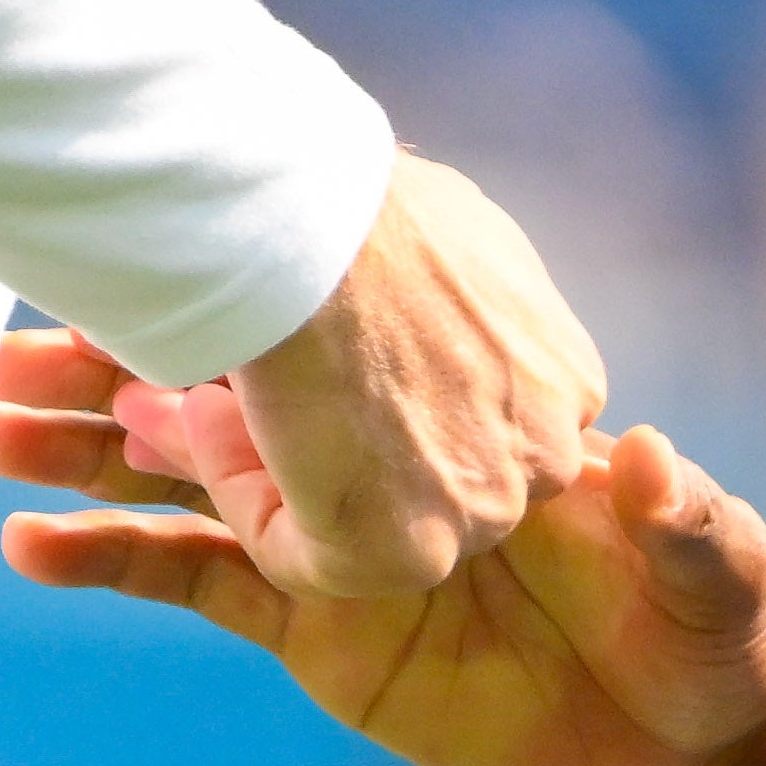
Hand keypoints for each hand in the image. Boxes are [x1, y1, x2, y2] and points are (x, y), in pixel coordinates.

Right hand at [0, 331, 765, 765]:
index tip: (151, 301)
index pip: (340, 357)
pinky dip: (110, 560)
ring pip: (187, 480)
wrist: (699, 718)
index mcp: (477, 411)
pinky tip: (27, 546)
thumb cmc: (712, 615)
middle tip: (7, 356)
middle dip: (111, 374)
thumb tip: (644, 460)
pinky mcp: (317, 623)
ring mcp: (348, 537)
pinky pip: (194, 580)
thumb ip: (675, 516)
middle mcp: (397, 459)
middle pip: (234, 402)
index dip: (239, 332)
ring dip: (86, 455)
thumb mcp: (713, 562)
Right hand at [227, 153, 608, 602]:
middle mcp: (545, 454)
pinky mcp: (402, 551)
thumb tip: (399, 314)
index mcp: (562, 381)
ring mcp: (482, 509)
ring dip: (275, 468)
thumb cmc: (362, 208)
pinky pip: (306, 556)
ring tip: (204, 399)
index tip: (313, 366)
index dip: (380, 403)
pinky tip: (204, 421)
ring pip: (366, 522)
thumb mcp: (446, 240)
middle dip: (330, 448)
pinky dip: (241, 495)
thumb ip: (445, 302)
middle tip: (244, 400)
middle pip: (427, 481)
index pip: (476, 426)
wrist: (312, 224)